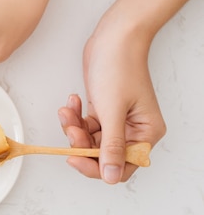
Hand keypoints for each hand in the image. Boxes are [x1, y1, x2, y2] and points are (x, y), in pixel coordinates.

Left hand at [58, 15, 165, 183]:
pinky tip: (73, 101)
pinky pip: (85, 125)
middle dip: (81, 142)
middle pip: (101, 155)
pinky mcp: (104, 110)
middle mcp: (134, 131)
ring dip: (74, 127)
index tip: (73, 156)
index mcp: (146, 134)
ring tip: (68, 109)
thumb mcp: (112, 111)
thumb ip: (111, 146)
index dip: (96, 166)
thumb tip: (111, 176)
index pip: (121, 167)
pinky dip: (76, 116)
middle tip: (70, 126)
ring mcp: (118, 121)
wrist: (114, 37)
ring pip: (89, 140)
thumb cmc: (119, 67)